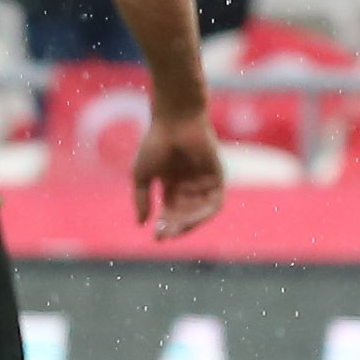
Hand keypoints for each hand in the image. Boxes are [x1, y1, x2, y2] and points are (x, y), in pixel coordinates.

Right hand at [131, 105, 223, 238]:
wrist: (175, 121)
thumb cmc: (155, 143)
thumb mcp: (142, 176)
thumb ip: (141, 200)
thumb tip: (141, 225)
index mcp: (172, 183)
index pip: (170, 211)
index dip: (163, 225)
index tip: (156, 238)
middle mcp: (189, 185)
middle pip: (185, 214)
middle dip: (175, 227)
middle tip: (164, 236)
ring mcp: (204, 182)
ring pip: (199, 212)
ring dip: (188, 223)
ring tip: (175, 229)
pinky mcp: (218, 178)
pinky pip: (214, 203)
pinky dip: (203, 214)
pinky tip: (190, 219)